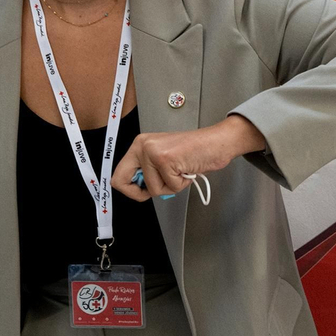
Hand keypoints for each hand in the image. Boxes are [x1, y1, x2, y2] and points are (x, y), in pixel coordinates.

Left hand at [111, 115, 266, 200]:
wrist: (217, 142)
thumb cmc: (195, 151)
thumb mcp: (163, 158)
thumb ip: (148, 171)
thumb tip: (137, 189)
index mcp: (140, 144)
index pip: (118, 175)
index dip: (130, 190)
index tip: (144, 191)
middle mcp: (142, 146)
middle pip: (123, 183)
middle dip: (142, 192)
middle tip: (161, 185)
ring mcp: (153, 152)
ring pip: (152, 189)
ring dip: (171, 186)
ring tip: (181, 171)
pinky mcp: (165, 160)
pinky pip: (170, 187)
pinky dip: (182, 184)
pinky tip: (188, 169)